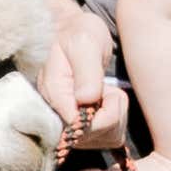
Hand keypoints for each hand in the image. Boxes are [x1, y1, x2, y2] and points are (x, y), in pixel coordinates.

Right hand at [45, 0, 129, 152]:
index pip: (78, 127)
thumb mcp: (84, 44)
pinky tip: (107, 101)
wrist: (74, 32)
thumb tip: (85, 100)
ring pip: (104, 139)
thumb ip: (86, 72)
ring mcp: (68, 123)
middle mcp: (55, 115)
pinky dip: (116, 120)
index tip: (107, 93)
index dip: (101, 116)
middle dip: (111, 114)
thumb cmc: (77, 34)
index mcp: (53, 95)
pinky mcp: (81, 126)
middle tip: (108, 88)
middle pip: (92, 138)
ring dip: (116, 116)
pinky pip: (109, 137)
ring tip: (107, 92)